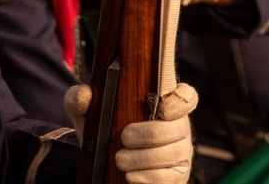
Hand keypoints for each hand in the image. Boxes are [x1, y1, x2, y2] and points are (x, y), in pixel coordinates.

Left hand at [64, 83, 196, 183]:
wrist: (104, 163)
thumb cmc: (105, 131)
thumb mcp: (89, 115)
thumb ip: (81, 100)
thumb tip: (83, 94)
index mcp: (164, 105)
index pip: (186, 97)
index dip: (180, 101)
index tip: (162, 108)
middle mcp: (178, 127)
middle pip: (178, 128)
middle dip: (150, 134)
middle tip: (125, 138)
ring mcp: (180, 153)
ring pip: (173, 154)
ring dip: (144, 158)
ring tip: (120, 160)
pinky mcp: (176, 176)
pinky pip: (169, 178)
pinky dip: (148, 178)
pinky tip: (130, 176)